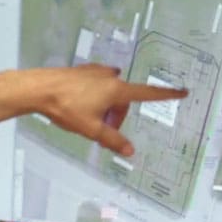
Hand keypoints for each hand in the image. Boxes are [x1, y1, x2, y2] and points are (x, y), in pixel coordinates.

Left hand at [34, 64, 187, 155]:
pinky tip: (81, 104)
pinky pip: (97, 85)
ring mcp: (95, 71)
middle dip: (118, 115)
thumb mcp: (91, 129)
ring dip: (106, 106)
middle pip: (124, 98)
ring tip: (88, 119)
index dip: (166, 95)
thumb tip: (130, 151)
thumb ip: (112, 140)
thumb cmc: (67, 108)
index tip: (182, 92)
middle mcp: (109, 76)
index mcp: (116, 90)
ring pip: (109, 92)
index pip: (147, 94)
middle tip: (103, 130)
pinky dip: (96, 97)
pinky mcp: (82, 70)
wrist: (39, 88)